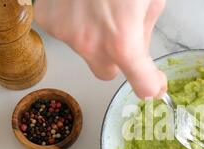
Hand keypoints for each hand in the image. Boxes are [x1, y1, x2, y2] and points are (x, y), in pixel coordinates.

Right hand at [34, 0, 166, 98]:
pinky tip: (82, 2)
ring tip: (100, 5)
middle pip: (108, 72)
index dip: (151, 85)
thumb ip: (144, 33)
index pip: (141, 84)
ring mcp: (65, 34)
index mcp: (122, 41)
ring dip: (95, 37)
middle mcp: (90, 44)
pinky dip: (76, 23)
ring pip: (86, 51)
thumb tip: (139, 52)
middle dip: (118, 59)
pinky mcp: (48, 20)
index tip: (154, 83)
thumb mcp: (151, 0)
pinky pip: (68, 33)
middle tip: (123, 32)